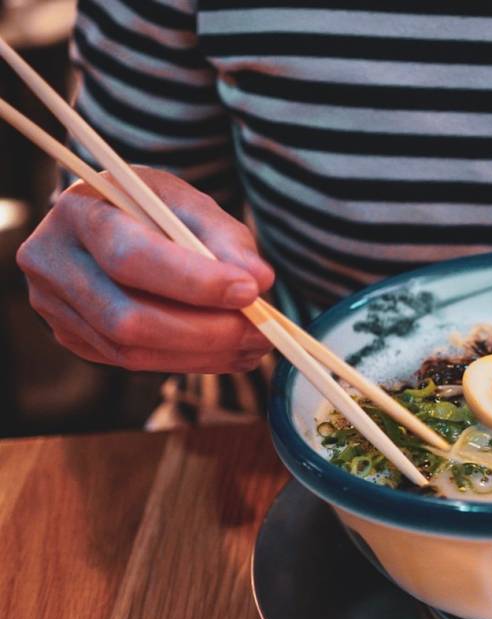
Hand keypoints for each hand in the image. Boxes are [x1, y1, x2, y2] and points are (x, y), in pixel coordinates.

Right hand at [17, 167, 274, 373]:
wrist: (108, 221)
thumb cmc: (152, 208)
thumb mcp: (187, 204)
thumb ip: (225, 238)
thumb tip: (260, 279)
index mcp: (78, 212)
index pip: (131, 257)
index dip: (194, 281)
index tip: (251, 292)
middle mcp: (51, 262)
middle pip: (128, 318)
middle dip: (205, 332)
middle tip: (261, 332)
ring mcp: (53, 306)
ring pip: (130, 350)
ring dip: (202, 355)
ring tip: (253, 345)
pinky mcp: (71, 337)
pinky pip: (131, 362)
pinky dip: (187, 361)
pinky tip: (226, 352)